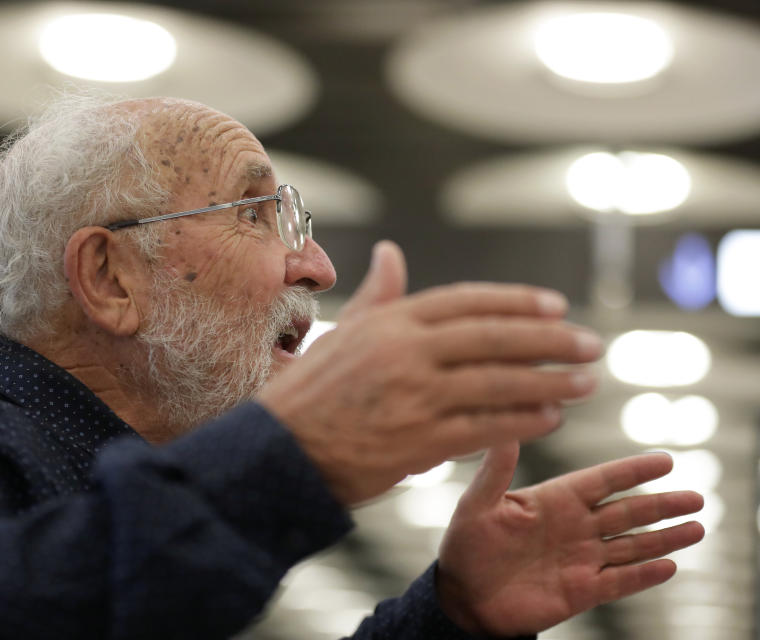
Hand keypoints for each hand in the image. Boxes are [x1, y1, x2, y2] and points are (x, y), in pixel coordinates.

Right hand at [258, 241, 603, 504]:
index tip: (556, 307)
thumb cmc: (310, 393)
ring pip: (500, 382)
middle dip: (550, 340)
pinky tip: (549, 419)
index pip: (467, 301)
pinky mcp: (421, 440)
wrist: (280, 453)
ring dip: (550, 382)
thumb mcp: (342, 334)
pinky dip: (523, 421)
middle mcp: (406, 351)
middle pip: (495, 337)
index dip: (517, 303)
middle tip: (590, 344)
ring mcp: (415, 395)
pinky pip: (487, 427)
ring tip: (584, 383)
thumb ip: (378, 296)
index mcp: (389, 321)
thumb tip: (392, 252)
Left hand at [435, 444, 704, 636]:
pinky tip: (669, 566)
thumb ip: (495, 470)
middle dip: (661, 504)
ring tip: (696, 527)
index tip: (665, 461)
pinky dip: (644, 575)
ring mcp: (580, 559)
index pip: (602, 481)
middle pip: (627, 511)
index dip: (633, 471)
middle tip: (696, 497)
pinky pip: (619, 581)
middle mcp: (573, 526)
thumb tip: (506, 429)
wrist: (462, 596)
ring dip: (663, 538)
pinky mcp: (580, 591)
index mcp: (553, 500)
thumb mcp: (476, 504)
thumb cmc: (466, 545)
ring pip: (631, 545)